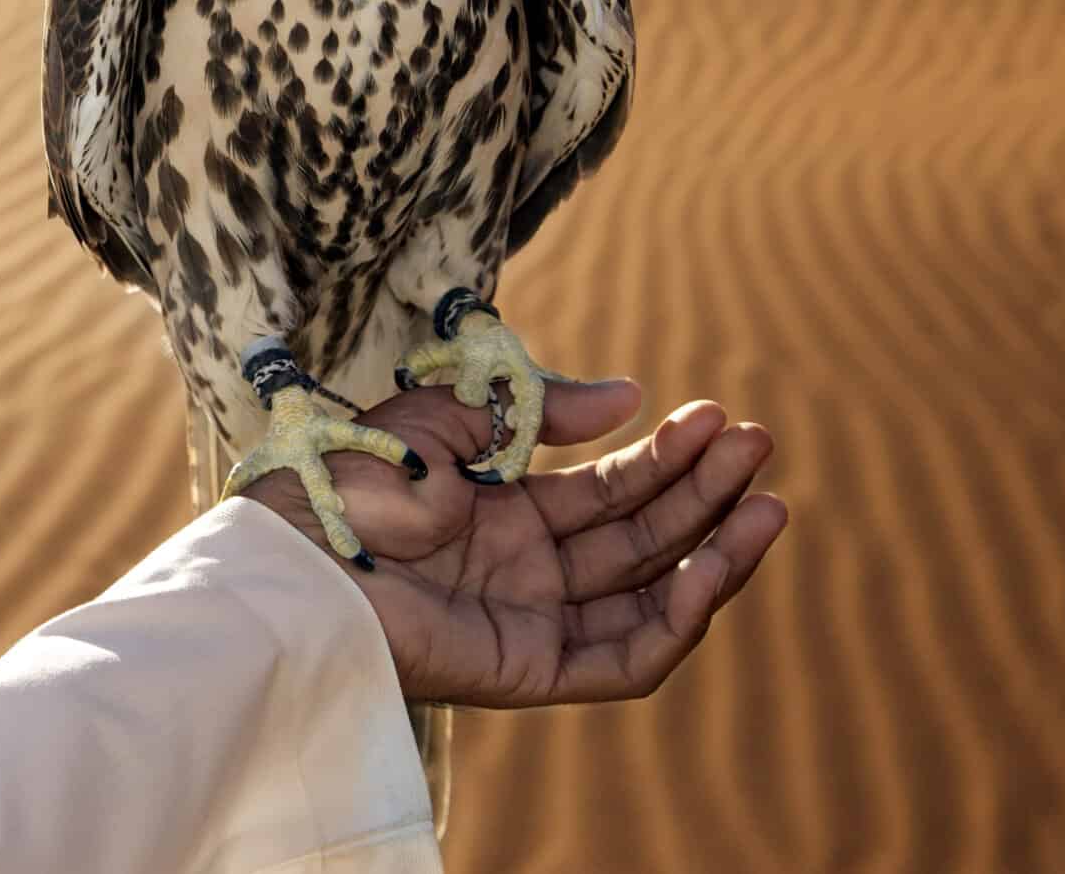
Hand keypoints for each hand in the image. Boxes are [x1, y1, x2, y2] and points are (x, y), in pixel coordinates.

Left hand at [243, 379, 786, 707]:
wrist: (297, 548)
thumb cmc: (352, 476)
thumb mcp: (448, 417)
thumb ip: (539, 410)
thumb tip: (629, 397)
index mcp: (501, 508)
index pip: (606, 488)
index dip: (663, 455)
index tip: (715, 416)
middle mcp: (523, 567)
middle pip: (638, 534)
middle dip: (702, 490)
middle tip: (759, 442)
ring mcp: (529, 618)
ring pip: (646, 593)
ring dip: (711, 549)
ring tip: (766, 499)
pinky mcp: (527, 667)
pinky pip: (621, 657)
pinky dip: (674, 620)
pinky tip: (712, 568)